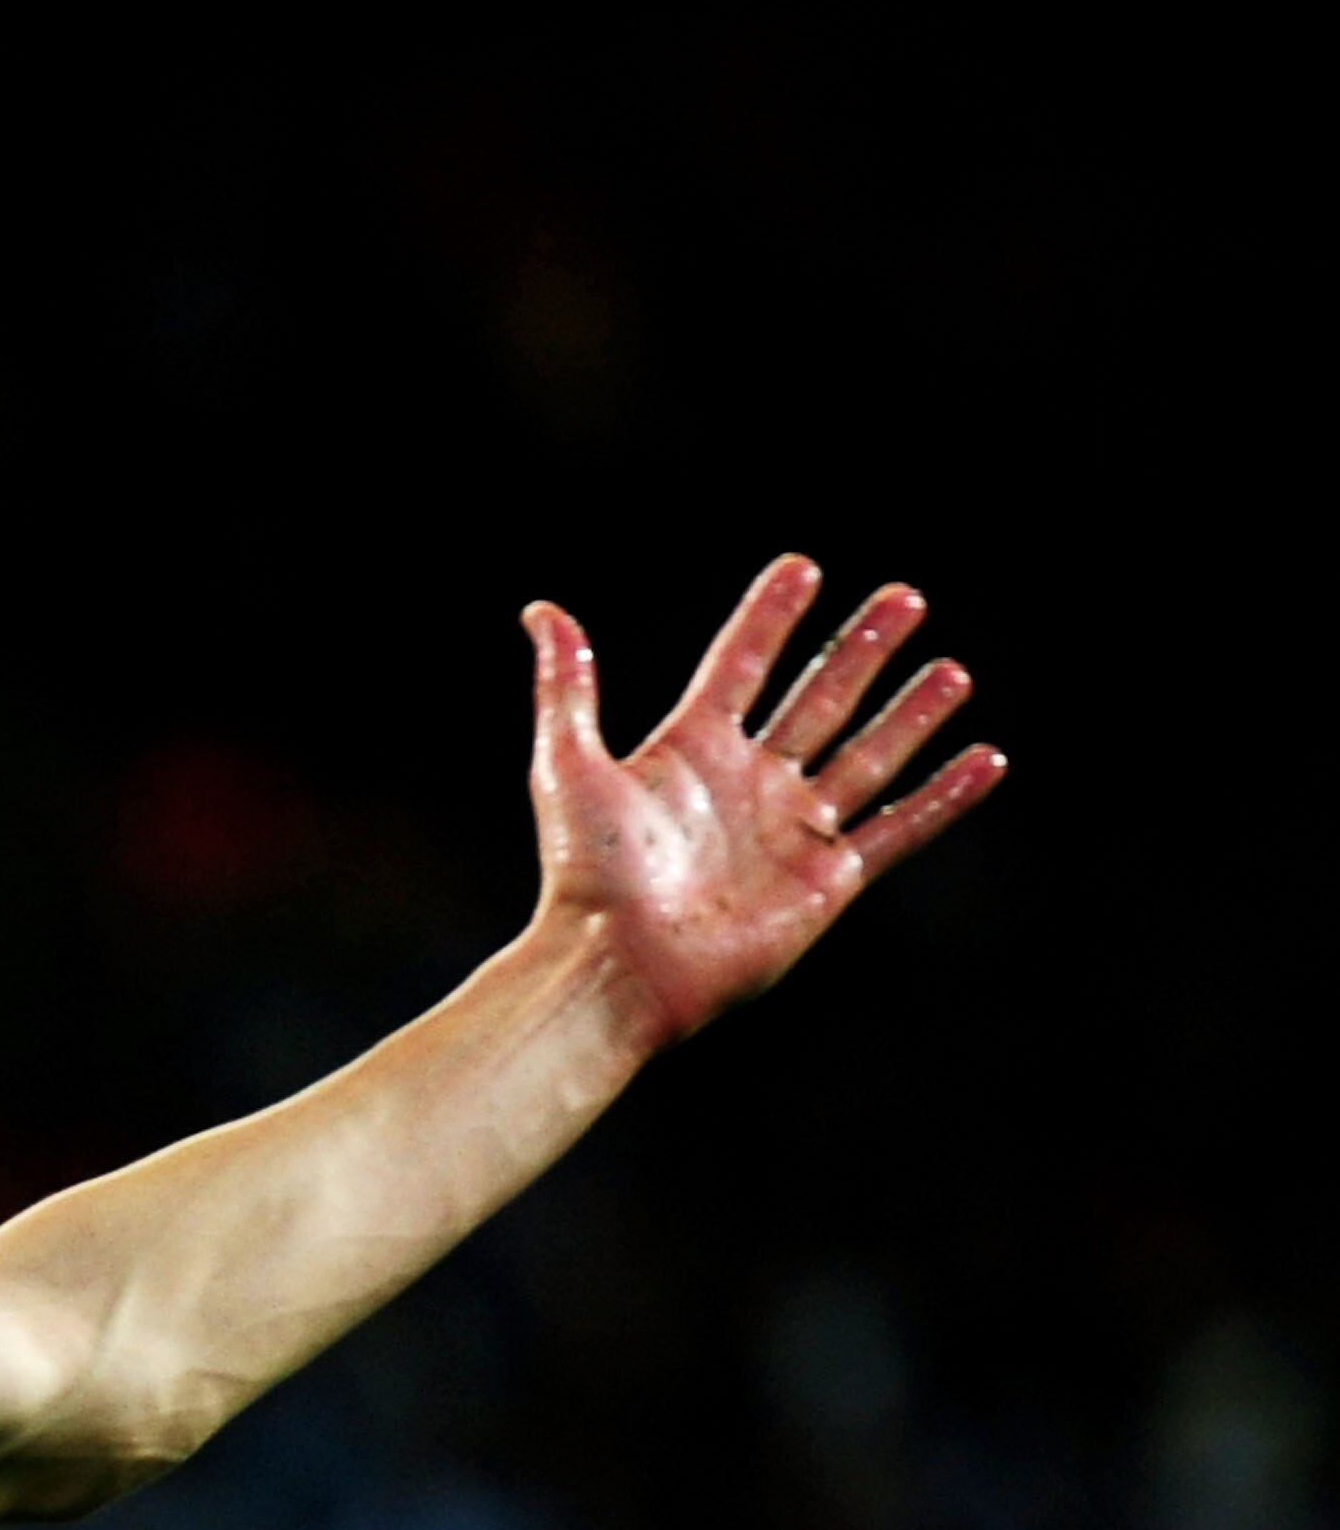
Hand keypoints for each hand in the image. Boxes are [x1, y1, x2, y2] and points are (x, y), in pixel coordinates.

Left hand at [524, 555, 1003, 1044]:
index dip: (772, 617)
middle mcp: (748, 783)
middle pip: (818, 698)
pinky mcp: (828, 879)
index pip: (741, 663)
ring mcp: (792, 830)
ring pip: (867, 755)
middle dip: (862, 649)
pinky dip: (945, 796)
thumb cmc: (587, 871)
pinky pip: (900, 828)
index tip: (804, 567)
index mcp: (690, 748)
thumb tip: (542, 609)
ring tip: (952, 671)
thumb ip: (567, 685)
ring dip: (910, 713)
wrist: (619, 963)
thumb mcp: (569, 763)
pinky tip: (986, 758)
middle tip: (906, 597)